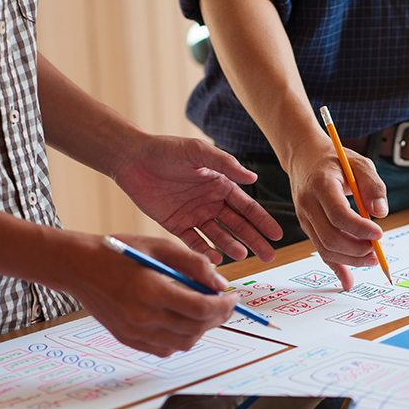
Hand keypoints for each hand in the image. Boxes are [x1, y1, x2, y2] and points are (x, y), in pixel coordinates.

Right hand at [67, 233, 238, 356]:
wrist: (79, 266)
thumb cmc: (119, 252)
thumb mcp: (160, 246)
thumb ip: (194, 263)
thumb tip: (221, 283)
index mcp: (151, 290)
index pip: (200, 308)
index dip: (224, 304)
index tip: (233, 296)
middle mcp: (142, 316)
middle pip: (196, 328)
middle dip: (218, 316)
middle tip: (225, 303)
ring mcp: (134, 332)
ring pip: (184, 342)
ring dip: (202, 329)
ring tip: (205, 310)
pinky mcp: (128, 339)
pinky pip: (165, 349)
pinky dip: (182, 338)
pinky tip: (183, 320)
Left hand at [112, 134, 282, 263]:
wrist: (131, 158)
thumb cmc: (166, 149)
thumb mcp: (198, 152)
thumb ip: (225, 164)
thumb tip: (253, 177)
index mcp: (221, 185)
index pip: (248, 207)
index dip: (263, 221)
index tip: (276, 235)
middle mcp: (211, 202)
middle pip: (238, 226)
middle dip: (254, 240)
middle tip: (269, 256)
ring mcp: (194, 215)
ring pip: (219, 236)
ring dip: (231, 246)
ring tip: (242, 255)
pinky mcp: (176, 225)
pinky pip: (194, 242)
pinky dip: (205, 251)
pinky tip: (216, 258)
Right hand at [285, 137, 388, 289]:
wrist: (304, 158)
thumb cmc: (335, 160)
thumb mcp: (359, 163)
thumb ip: (373, 185)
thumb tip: (381, 213)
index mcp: (321, 185)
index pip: (338, 214)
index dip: (360, 228)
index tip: (379, 233)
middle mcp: (308, 204)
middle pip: (330, 237)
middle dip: (357, 249)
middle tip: (377, 250)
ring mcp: (305, 218)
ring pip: (325, 249)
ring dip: (351, 260)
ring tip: (372, 258)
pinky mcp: (308, 228)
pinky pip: (321, 251)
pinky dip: (336, 267)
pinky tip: (348, 280)